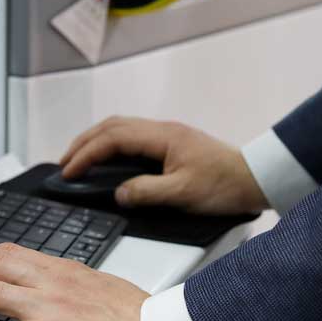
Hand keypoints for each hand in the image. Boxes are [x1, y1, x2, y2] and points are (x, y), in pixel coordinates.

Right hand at [59, 116, 267, 214]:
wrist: (257, 178)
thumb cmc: (226, 184)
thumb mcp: (183, 194)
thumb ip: (146, 192)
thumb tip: (118, 193)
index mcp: (161, 137)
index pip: (111, 139)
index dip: (86, 155)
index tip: (69, 172)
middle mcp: (161, 130)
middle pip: (110, 127)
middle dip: (83, 143)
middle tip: (64, 163)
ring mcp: (166, 135)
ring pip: (120, 128)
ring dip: (95, 141)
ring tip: (78, 159)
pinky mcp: (171, 143)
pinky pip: (131, 137)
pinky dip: (110, 145)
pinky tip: (107, 160)